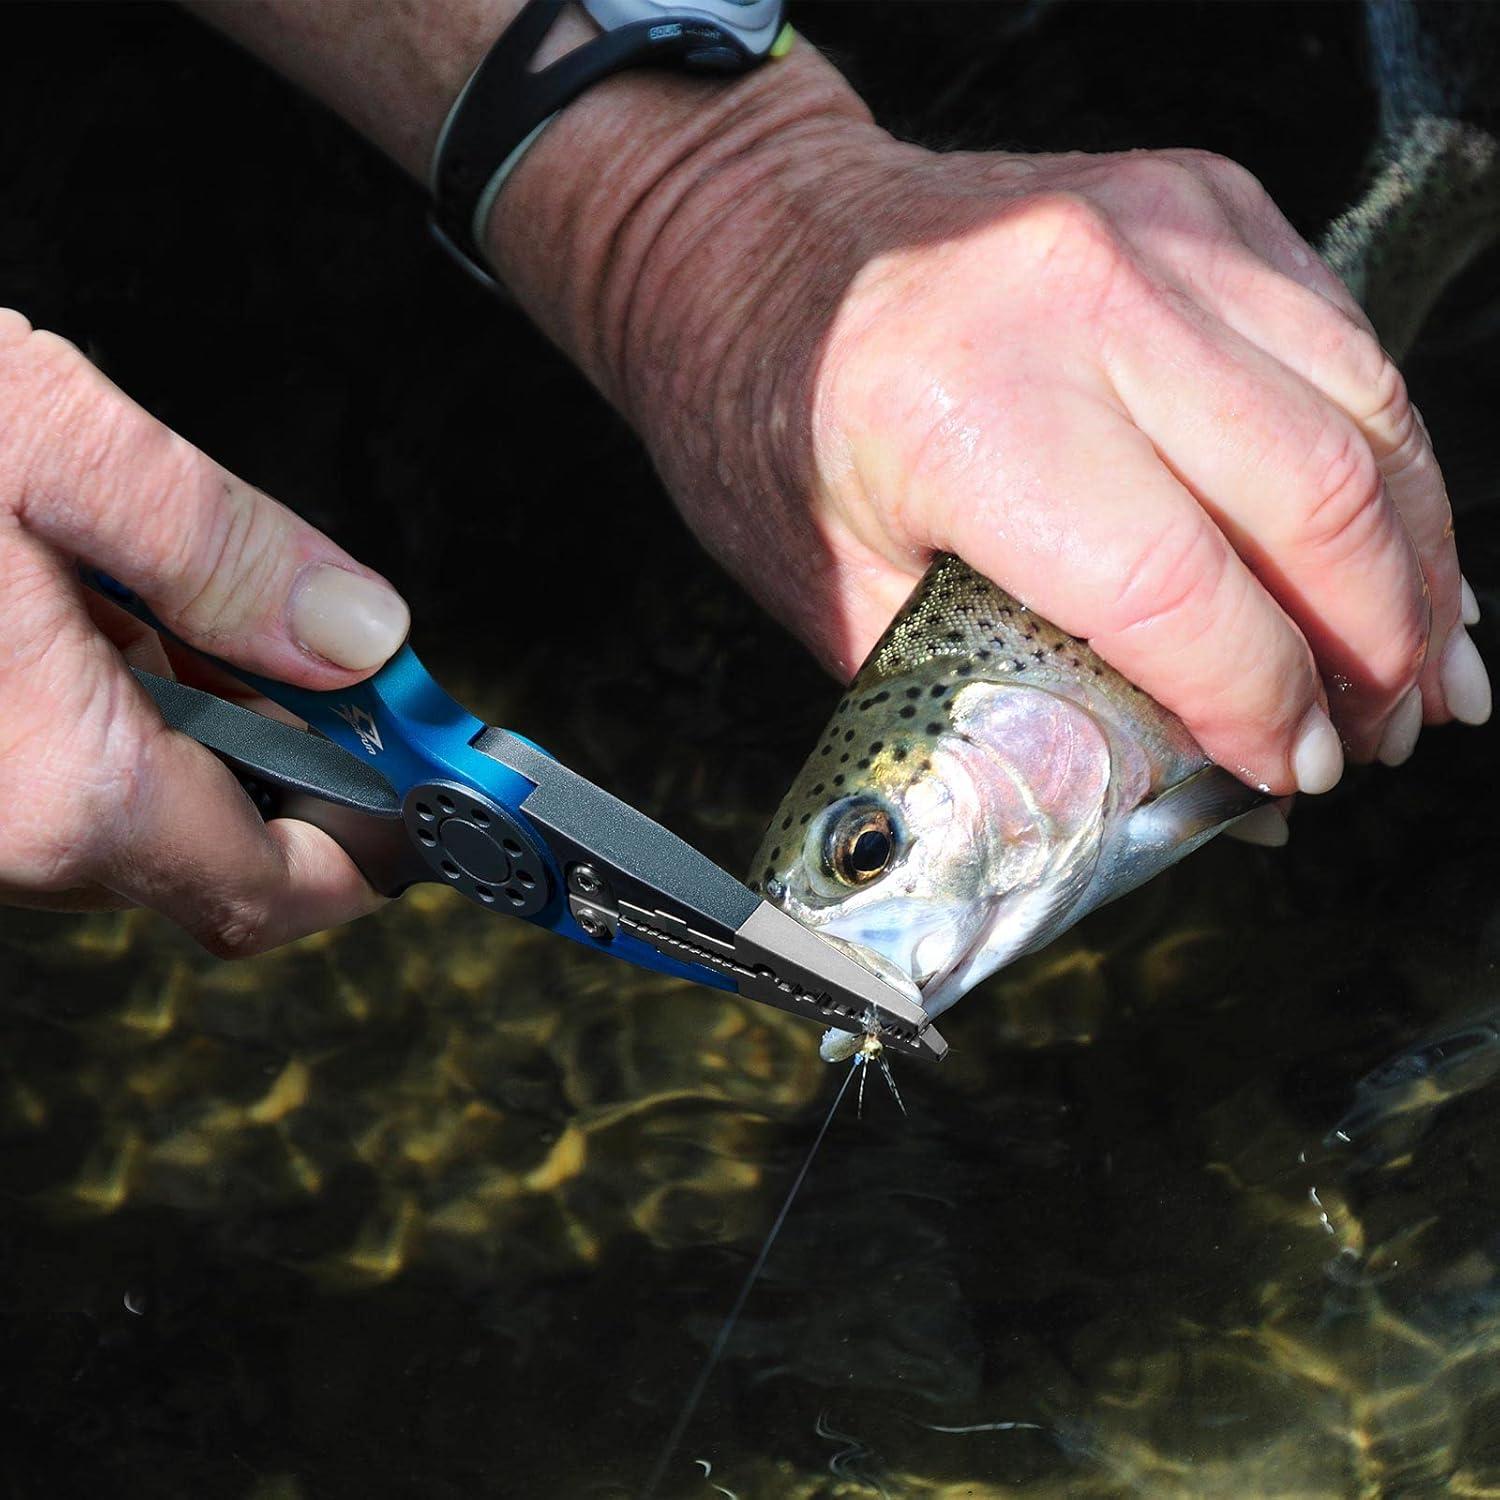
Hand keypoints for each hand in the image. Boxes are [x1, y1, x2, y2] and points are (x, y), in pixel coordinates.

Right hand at [0, 310, 408, 952]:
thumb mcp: (50, 443)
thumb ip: (225, 551)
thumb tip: (363, 638)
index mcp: (61, 787)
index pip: (275, 892)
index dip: (377, 857)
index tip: (435, 801)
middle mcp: (0, 834)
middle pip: (211, 861)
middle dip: (302, 781)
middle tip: (345, 681)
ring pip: (134, 818)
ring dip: (210, 737)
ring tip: (206, 612)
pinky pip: (58, 781)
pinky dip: (124, 719)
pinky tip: (109, 614)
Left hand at [614, 130, 1486, 797]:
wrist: (751, 236)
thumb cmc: (767, 421)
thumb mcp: (842, 591)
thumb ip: (1000, 694)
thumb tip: (1161, 789)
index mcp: (968, 413)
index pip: (1176, 592)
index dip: (1259, 705)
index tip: (1289, 776)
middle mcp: (1083, 300)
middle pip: (1312, 499)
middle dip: (1376, 647)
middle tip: (1379, 738)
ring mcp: (1161, 230)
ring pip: (1364, 411)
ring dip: (1417, 555)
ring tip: (1423, 663)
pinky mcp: (1203, 199)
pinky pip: (1342, 340)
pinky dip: (1385, 457)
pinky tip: (1389, 542)